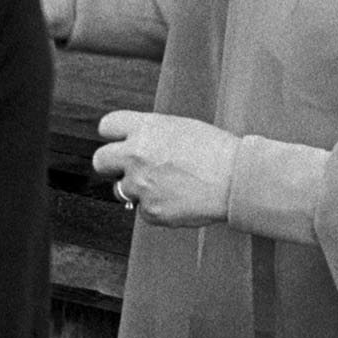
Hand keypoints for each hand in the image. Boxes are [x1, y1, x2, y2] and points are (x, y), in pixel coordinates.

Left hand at [94, 112, 236, 227]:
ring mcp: (141, 185)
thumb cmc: (217, 152)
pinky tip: (178, 199)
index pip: (107, 126)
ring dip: (137, 188)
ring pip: (120, 189)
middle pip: (100, 160)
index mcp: (145, 128)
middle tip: (130, 168)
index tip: (120, 142)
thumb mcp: (180, 127)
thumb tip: (135, 142)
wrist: (237, 180)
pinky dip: (157, 207)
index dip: (114, 136)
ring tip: (166, 185)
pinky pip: (143, 210)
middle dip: (112, 165)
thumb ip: (151, 134)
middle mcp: (136, 155)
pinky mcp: (150, 211)